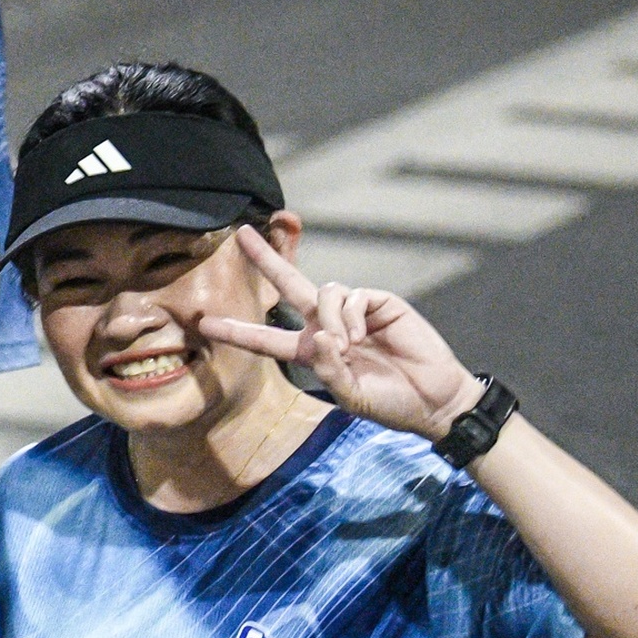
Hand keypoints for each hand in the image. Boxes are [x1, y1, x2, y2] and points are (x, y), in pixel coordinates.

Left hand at [194, 224, 483, 440]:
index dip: (237, 331)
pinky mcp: (378, 302)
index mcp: (312, 353)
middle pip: (289, 285)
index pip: (266, 340)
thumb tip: (320, 334)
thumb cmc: (390, 404)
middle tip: (241, 234)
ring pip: (323, 292)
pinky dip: (351, 316)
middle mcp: (326, 327)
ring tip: (351, 346)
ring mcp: (352, 312)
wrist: (433, 399)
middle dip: (266, 259)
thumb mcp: (351, 396)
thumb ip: (329, 369)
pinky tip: (365, 337)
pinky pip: (351, 296)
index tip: (204, 323)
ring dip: (330, 319)